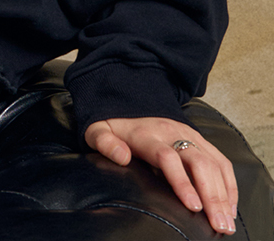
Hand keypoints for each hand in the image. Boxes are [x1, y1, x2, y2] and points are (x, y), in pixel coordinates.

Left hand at [85, 117, 237, 234]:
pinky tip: (229, 205)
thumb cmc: (114, 126)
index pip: (167, 157)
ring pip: (213, 163)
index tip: (193, 207)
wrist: (128, 103)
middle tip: (218, 225)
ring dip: (224, 194)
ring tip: (226, 222)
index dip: (182, 182)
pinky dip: (229, 184)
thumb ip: (105, 143)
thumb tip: (122, 157)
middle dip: (211, 196)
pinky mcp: (199, 139)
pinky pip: (221, 161)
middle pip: (198, 163)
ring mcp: (189, 134)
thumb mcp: (98, 131)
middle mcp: (172, 132)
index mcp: (147, 134)